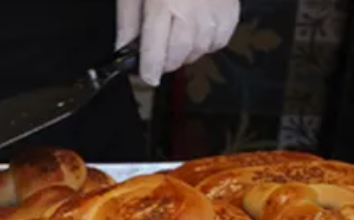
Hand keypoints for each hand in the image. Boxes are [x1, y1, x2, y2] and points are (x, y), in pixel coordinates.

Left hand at [116, 0, 239, 85]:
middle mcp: (192, 9)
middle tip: (159, 58)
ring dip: (187, 54)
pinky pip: (222, 38)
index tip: (147, 78)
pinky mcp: (231, 5)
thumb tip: (122, 49)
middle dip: (167, 62)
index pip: (156, 47)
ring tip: (177, 44)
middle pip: (181, 52)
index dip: (150, 68)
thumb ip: (128, 20)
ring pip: (202, 48)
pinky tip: (198, 35)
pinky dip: (209, 43)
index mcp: (163, 4)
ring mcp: (215, 7)